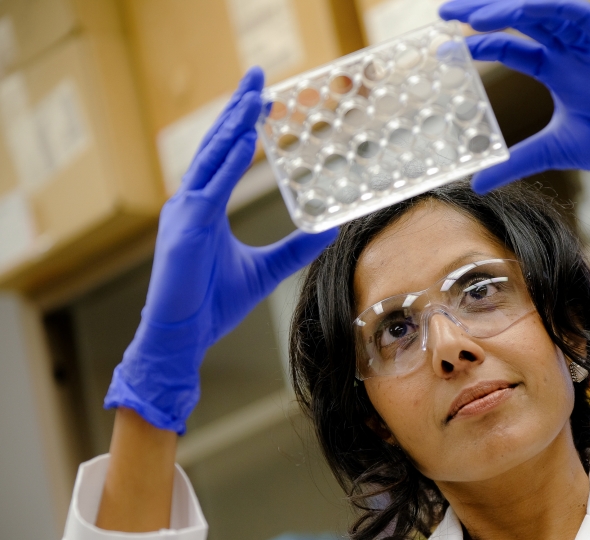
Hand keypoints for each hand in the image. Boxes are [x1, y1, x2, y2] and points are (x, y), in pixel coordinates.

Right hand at [104, 68, 337, 433]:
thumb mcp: (266, 269)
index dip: (242, 124)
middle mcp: (190, 202)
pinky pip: (208, 189)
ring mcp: (183, 213)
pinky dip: (226, 163)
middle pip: (215, 145)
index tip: (262, 98)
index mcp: (204, 207)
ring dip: (233, 125)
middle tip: (257, 76)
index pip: (224, 155)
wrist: (183, 336)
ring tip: (254, 97)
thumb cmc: (212, 302)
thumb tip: (328, 230)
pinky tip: (243, 139)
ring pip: (210, 158)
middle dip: (237, 109)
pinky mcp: (183, 230)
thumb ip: (295, 247)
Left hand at [439, 0, 589, 243]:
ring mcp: (587, 44)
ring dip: (507, 8)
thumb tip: (477, 183)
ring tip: (471, 16)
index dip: (479, 45)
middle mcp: (569, 52)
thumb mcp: (550, 151)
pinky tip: (514, 12)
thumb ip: (513, 162)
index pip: (510, 47)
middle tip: (444, 13)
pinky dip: (544, 8)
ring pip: (542, 10)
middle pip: (520, 21)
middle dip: (483, 13)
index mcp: (558, 70)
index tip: (444, 48)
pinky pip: (573, 13)